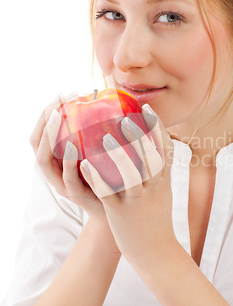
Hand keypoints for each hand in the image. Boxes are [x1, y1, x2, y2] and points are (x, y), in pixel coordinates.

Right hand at [29, 92, 117, 239]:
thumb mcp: (105, 151)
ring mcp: (62, 184)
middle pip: (37, 144)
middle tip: (58, 103)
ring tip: (59, 118)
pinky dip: (68, 162)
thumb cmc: (113, 176)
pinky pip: (67, 178)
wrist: (121, 211)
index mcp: (59, 159)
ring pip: (45, 162)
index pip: (43, 132)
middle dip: (44, 121)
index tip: (63, 94)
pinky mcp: (74, 196)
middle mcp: (55, 171)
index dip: (47, 113)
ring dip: (50, 138)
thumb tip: (115, 98)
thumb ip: (103, 131)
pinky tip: (76, 145)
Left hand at [79, 105, 177, 266]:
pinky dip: (97, 178)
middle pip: (150, 157)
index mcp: (163, 180)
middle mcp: (153, 187)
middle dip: (140, 135)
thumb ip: (157, 172)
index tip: (146, 109)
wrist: (156, 251)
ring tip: (103, 139)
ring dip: (118, 155)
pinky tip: (85, 166)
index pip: (164, 149)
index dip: (157, 127)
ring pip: (130, 174)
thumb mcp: (162, 193)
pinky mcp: (121, 212)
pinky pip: (108, 193)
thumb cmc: (155, 219)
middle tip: (126, 116)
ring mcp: (137, 200)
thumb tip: (152, 150)